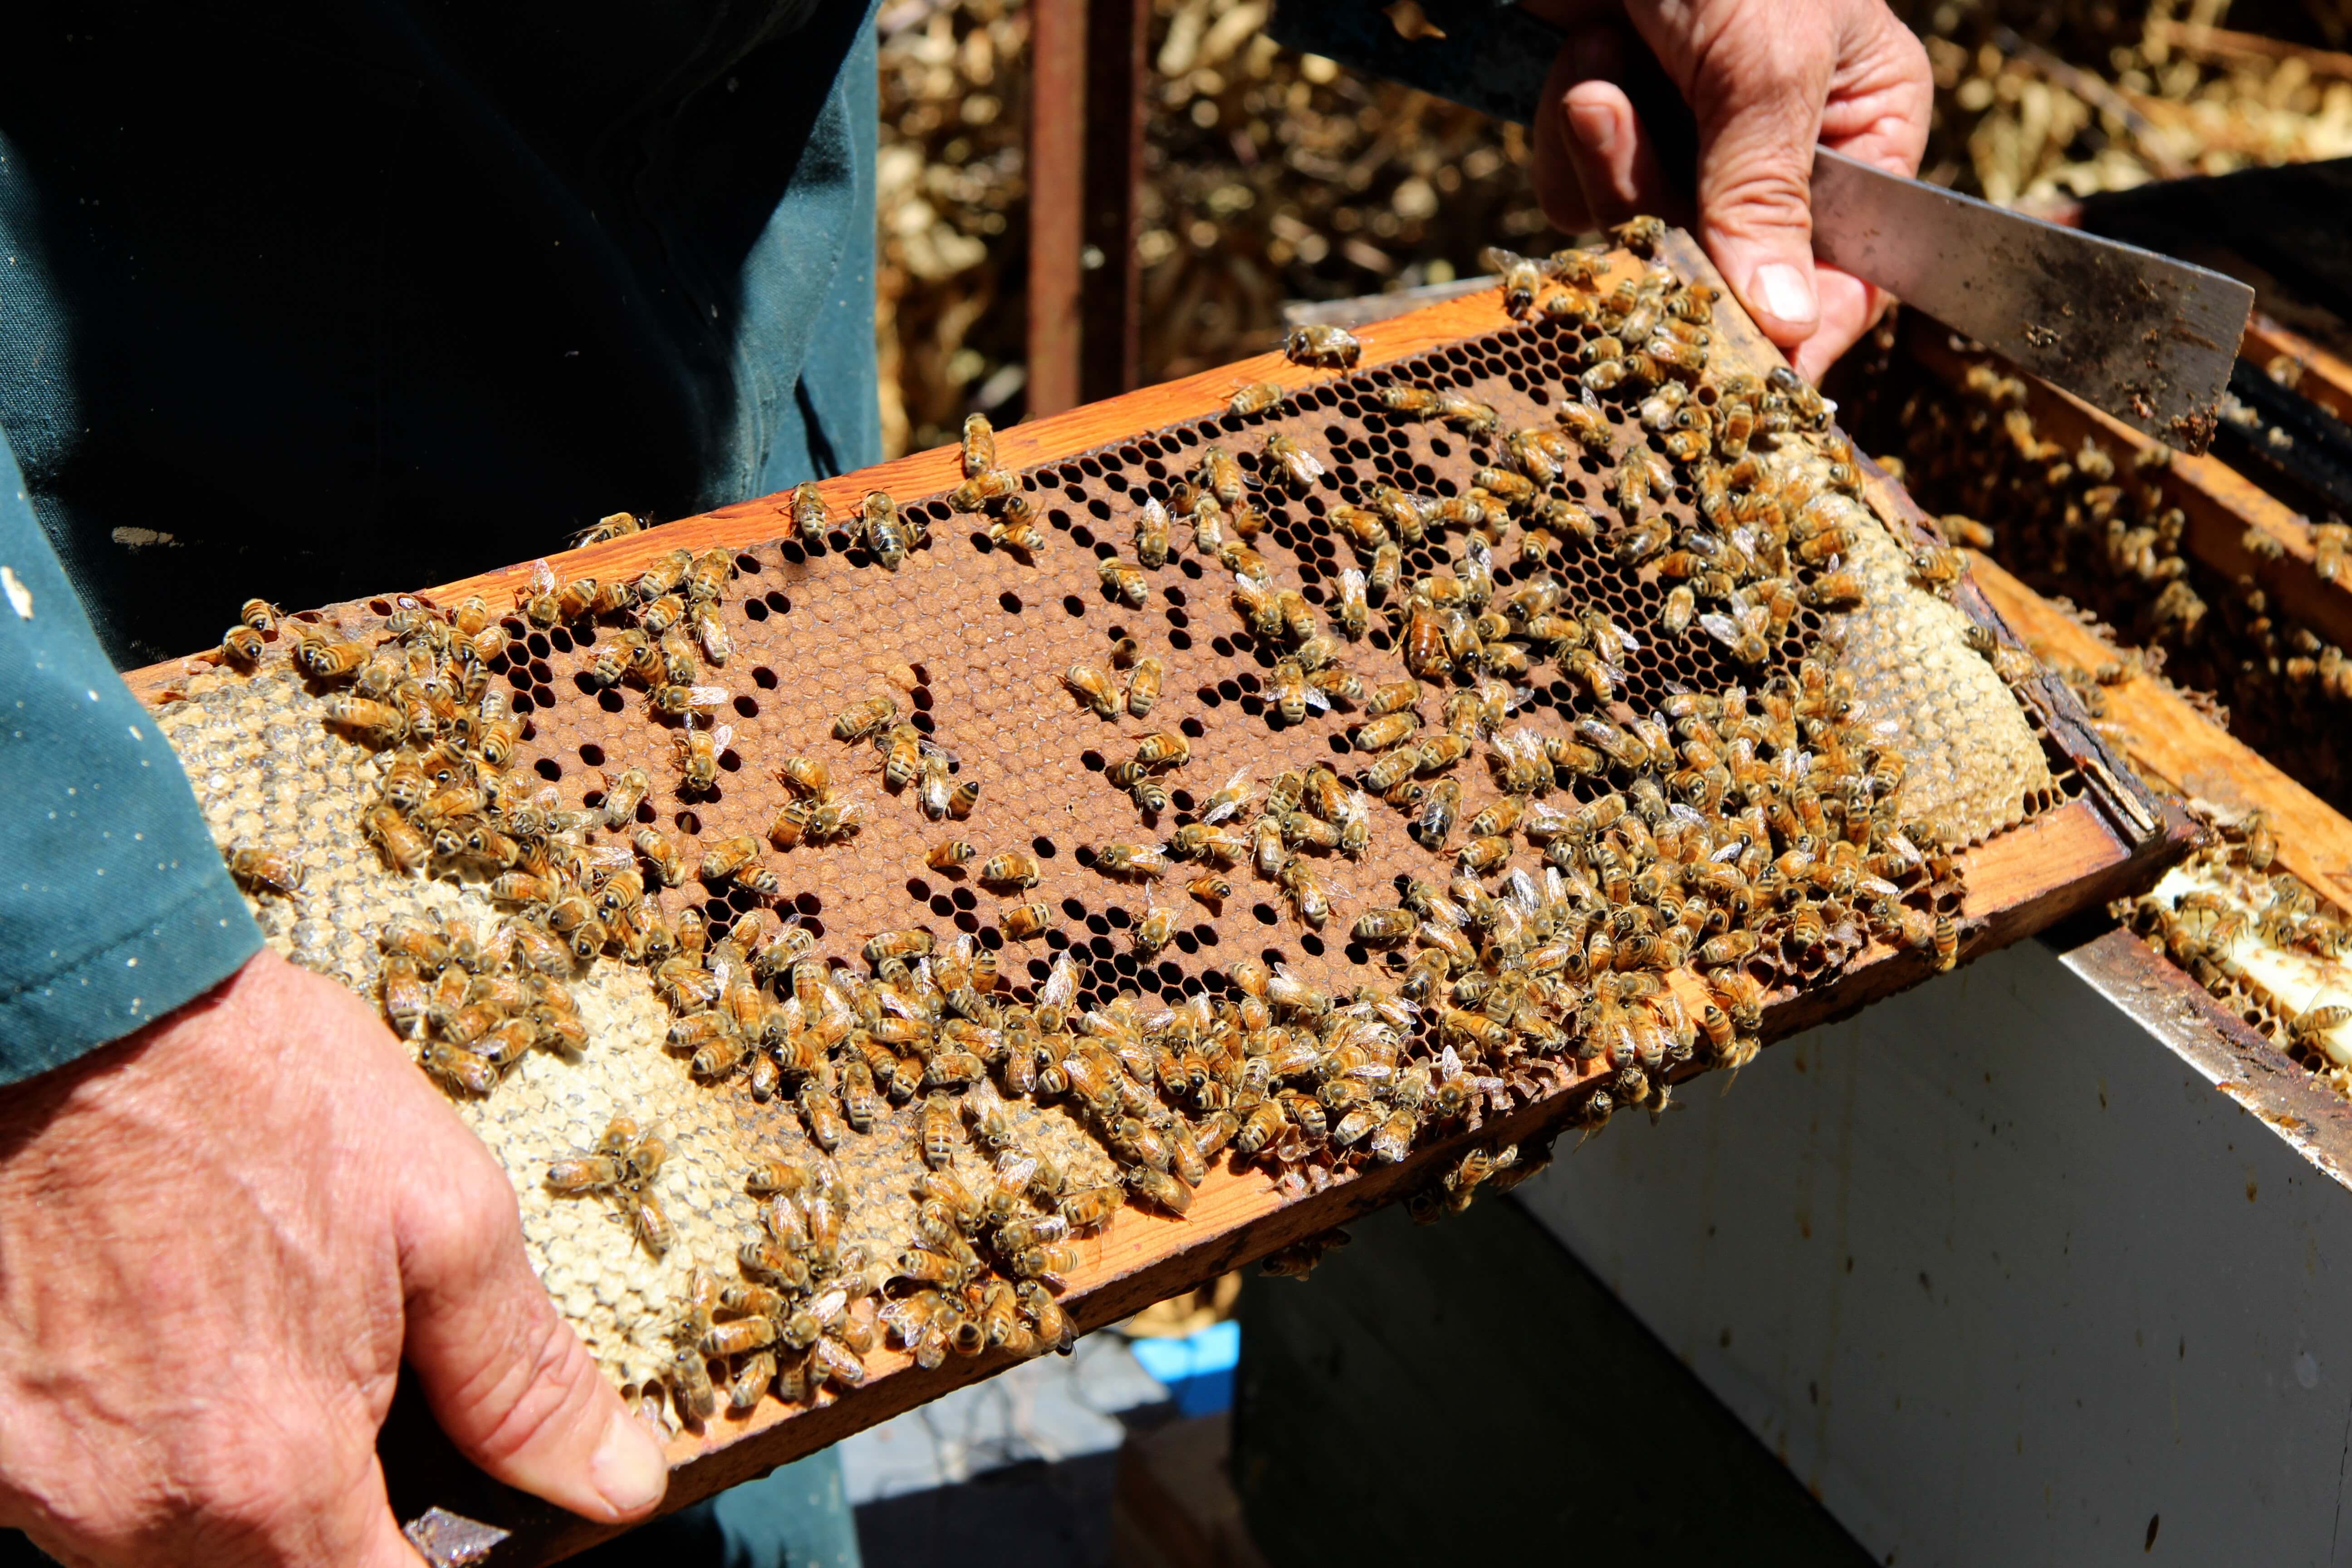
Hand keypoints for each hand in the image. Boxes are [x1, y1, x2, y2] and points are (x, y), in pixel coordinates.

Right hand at [0, 949, 666, 1565]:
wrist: (85, 1014)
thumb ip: (523, 1378)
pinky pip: (88, 1500)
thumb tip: (616, 1480)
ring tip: (259, 1354)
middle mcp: (141, 1514)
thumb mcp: (445, 1218)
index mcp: (272, 1474)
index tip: (447, 1518)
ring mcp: (45, 1486)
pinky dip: (146, 1452)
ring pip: (171, 1552)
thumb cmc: (263, 1095)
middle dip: (332, 1524)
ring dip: (235, 1491)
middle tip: (351, 1401)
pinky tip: (174, 1351)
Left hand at [1527, 0, 1931, 380]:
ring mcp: (1686, 149)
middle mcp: (1776, 154)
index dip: (1793, 333)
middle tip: (1625, 116)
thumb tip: (1790, 326)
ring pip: (1638, 239)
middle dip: (1663, 208)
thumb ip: (1769, 192)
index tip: (1746, 377)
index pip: (1846, 279)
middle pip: (1722, 275)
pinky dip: (1565, 132)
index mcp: (1863, 128)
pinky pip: (1576, 197)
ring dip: (1607, 155)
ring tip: (1606, 57)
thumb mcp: (1766, 58)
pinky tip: (1579, 57)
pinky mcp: (1606, 138)